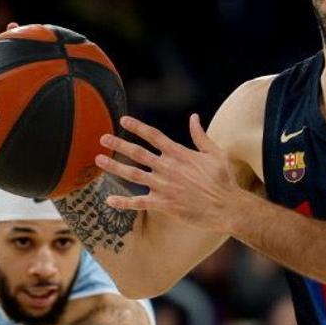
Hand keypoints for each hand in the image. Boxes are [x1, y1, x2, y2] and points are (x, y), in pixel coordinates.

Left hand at [93, 114, 240, 230]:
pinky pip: (139, 202)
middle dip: (118, 144)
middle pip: (138, 153)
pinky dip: (123, 201)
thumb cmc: (224, 180)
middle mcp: (168, 167)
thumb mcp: (216, 153)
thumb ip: (201, 136)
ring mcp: (164, 186)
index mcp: (180, 153)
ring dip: (114, 167)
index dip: (137, 126)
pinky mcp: (164, 204)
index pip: (154, 135)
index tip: (123, 120)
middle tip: (102, 138)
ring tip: (99, 161)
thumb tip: (194, 117)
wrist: (227, 206)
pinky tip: (109, 199)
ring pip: (133, 174)